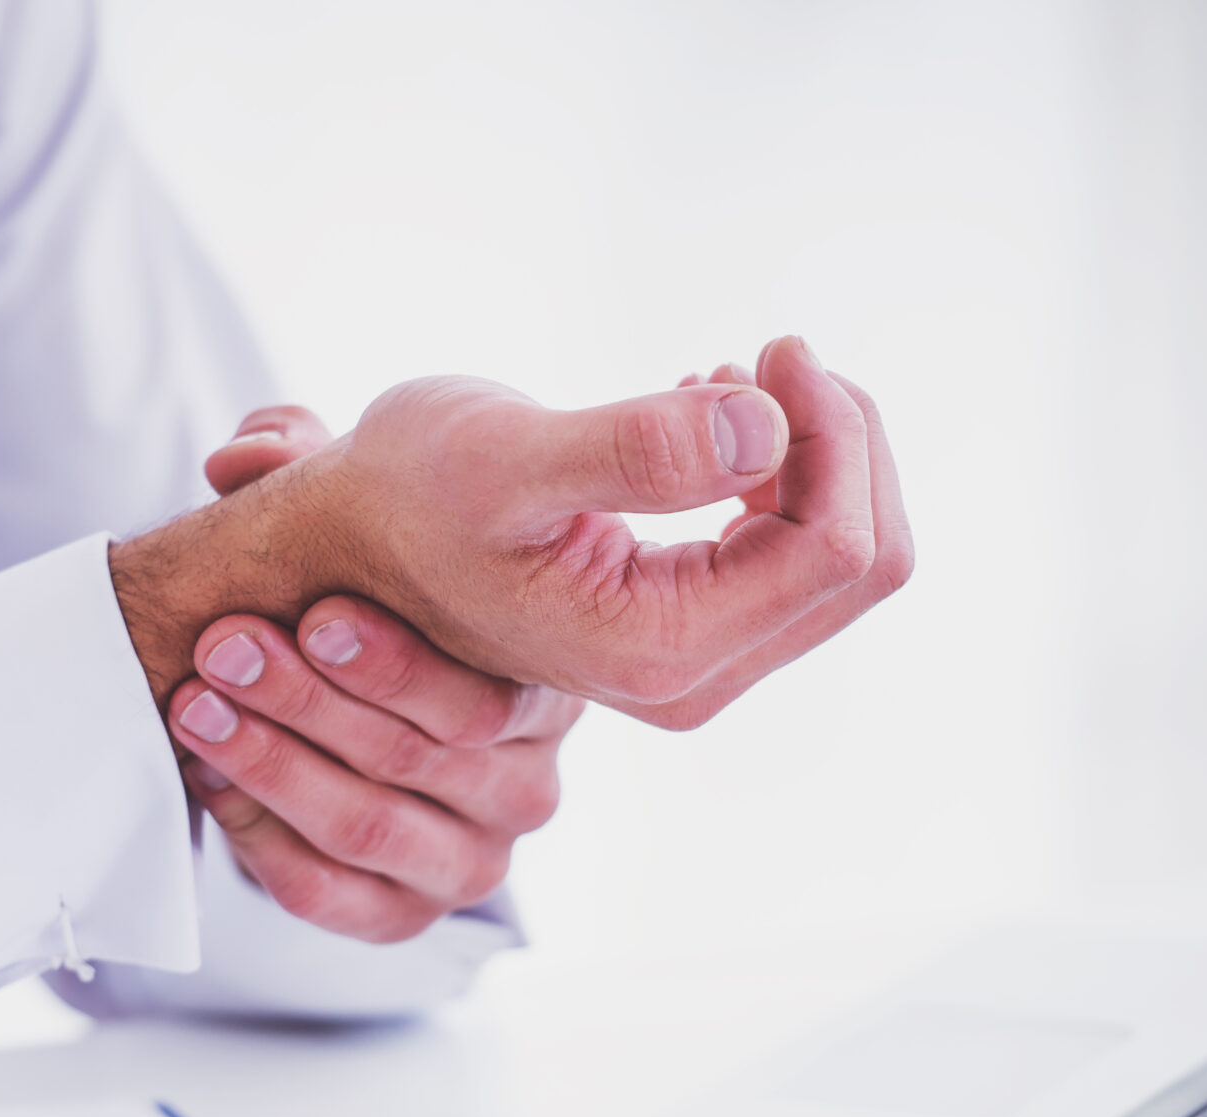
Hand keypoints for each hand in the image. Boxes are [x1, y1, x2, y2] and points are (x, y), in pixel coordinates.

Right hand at [109, 335, 911, 730]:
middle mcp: (689, 678)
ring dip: (819, 450)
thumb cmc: (403, 497)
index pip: (833, 550)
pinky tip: (711, 413)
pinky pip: (801, 555)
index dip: (832, 432)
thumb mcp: (503, 456)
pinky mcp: (690, 629)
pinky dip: (788, 472)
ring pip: (845, 560)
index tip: (765, 348)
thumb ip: (634, 447)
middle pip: (864, 563)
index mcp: (656, 649)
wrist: (341, 550)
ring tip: (727, 377)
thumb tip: (765, 428)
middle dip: (843, 440)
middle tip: (766, 353)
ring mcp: (694, 662)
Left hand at [164, 406, 579, 941]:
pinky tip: (211, 777)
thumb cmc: (352, 602)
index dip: (395, 661)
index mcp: (546, 691)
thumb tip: (251, 446)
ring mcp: (471, 863)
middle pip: (419, 759)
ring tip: (196, 705)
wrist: (318, 707)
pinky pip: (330, 894)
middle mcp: (528, 787)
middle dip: (307, 700)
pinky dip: (261, 835)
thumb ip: (312, 471)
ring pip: (367, 825)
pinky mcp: (402, 916)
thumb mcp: (348, 528)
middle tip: (224, 647)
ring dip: (271, 762)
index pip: (488, 697)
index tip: (314, 611)